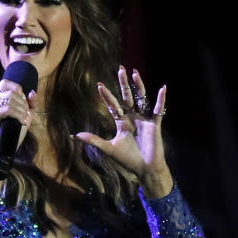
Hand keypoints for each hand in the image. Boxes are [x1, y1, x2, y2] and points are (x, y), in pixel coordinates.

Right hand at [0, 80, 34, 159]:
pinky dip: (18, 114)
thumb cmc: (12, 135)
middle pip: (10, 93)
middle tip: (27, 115)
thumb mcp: (24, 117)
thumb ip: (29, 104)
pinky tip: (22, 121)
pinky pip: (7, 109)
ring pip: (9, 100)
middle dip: (23, 103)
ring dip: (22, 110)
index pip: (5, 84)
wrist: (2, 152)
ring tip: (25, 119)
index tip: (25, 104)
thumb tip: (32, 92)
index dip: (18, 90)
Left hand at [74, 66, 173, 196]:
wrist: (144, 169)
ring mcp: (144, 119)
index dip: (107, 95)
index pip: (113, 105)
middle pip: (127, 96)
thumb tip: (75, 135)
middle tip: (120, 69)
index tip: (99, 84)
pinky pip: (158, 110)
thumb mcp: (109, 148)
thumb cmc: (128, 159)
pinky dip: (161, 100)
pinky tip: (162, 89)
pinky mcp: (155, 124)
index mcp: (122, 121)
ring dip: (139, 86)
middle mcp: (133, 117)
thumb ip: (94, 141)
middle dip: (123, 83)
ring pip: (142, 98)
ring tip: (135, 73)